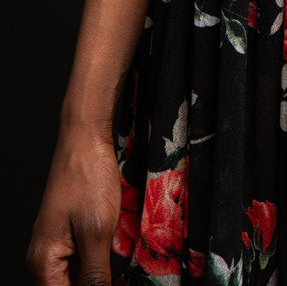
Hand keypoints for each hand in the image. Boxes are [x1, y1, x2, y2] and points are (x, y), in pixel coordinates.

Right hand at [26, 127, 121, 285]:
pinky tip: (117, 253)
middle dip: (97, 284)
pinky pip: (83, 259)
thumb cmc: (87, 177)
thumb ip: (95, 275)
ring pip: (78, 276)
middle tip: (121, 278)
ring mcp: (57, 243)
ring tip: (122, 271)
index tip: (115, 284)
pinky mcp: (70, 232)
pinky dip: (100, 260)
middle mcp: (45, 257)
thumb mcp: (97, 232)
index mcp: (44, 262)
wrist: (85, 137)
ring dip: (100, 275)